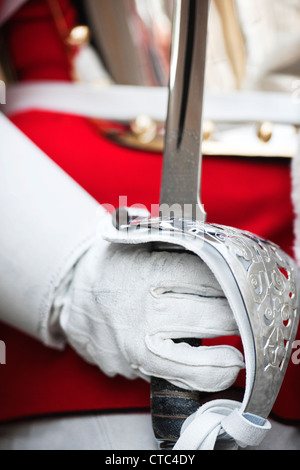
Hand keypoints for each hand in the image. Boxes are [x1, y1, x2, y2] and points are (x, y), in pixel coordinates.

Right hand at [60, 241, 243, 391]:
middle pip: (206, 317)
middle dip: (233, 317)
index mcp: (146, 271)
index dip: (230, 281)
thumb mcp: (135, 237)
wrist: (70, 292)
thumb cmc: (111, 262)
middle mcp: (140, 309)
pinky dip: (194, 378)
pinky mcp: (127, 365)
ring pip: (188, 363)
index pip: (203, 277)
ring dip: (220, 362)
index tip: (243, 283)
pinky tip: (212, 370)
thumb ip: (169, 232)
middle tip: (246, 315)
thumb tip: (205, 227)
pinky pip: (167, 378)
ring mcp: (131, 343)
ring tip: (236, 358)